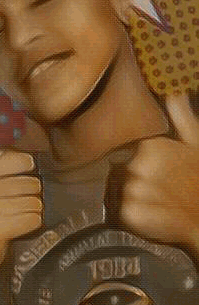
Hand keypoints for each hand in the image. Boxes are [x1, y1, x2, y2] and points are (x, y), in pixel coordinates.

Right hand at [0, 149, 42, 273]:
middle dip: (29, 196)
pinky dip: (30, 225)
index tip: (14, 184)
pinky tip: (16, 227)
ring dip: (31, 212)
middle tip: (13, 206)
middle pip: (32, 183)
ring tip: (14, 216)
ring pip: (35, 202)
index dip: (27, 172)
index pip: (23, 161)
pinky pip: (34, 220)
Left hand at [114, 94, 198, 255]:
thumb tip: (175, 89)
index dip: (139, 163)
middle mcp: (136, 166)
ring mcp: (131, 190)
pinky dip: (129, 214)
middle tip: (159, 189)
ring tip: (156, 201)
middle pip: (117, 171)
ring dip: (129, 197)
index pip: (125, 151)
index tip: (158, 172)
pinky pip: (116, 211)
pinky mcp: (127, 213)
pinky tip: (151, 214)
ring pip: (114, 191)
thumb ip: (181, 115)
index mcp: (149, 145)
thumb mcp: (196, 141)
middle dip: (132, 179)